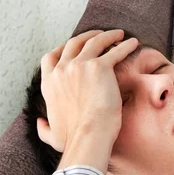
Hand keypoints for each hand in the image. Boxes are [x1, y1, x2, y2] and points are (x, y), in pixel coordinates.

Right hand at [37, 29, 138, 151]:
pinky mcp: (100, 67)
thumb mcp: (52, 135)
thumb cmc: (73, 139)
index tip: (73, 46)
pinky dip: (125, 45)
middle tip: (99, 35)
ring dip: (107, 35)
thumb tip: (40, 123)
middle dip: (86, 36)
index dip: (62, 49)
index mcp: (49, 83)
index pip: (50, 57)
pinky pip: (115, 51)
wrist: (88, 137)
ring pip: (95, 41)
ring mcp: (80, 65)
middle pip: (73, 43)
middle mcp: (62, 70)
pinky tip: (133, 43)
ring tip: (118, 35)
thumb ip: (44, 127)